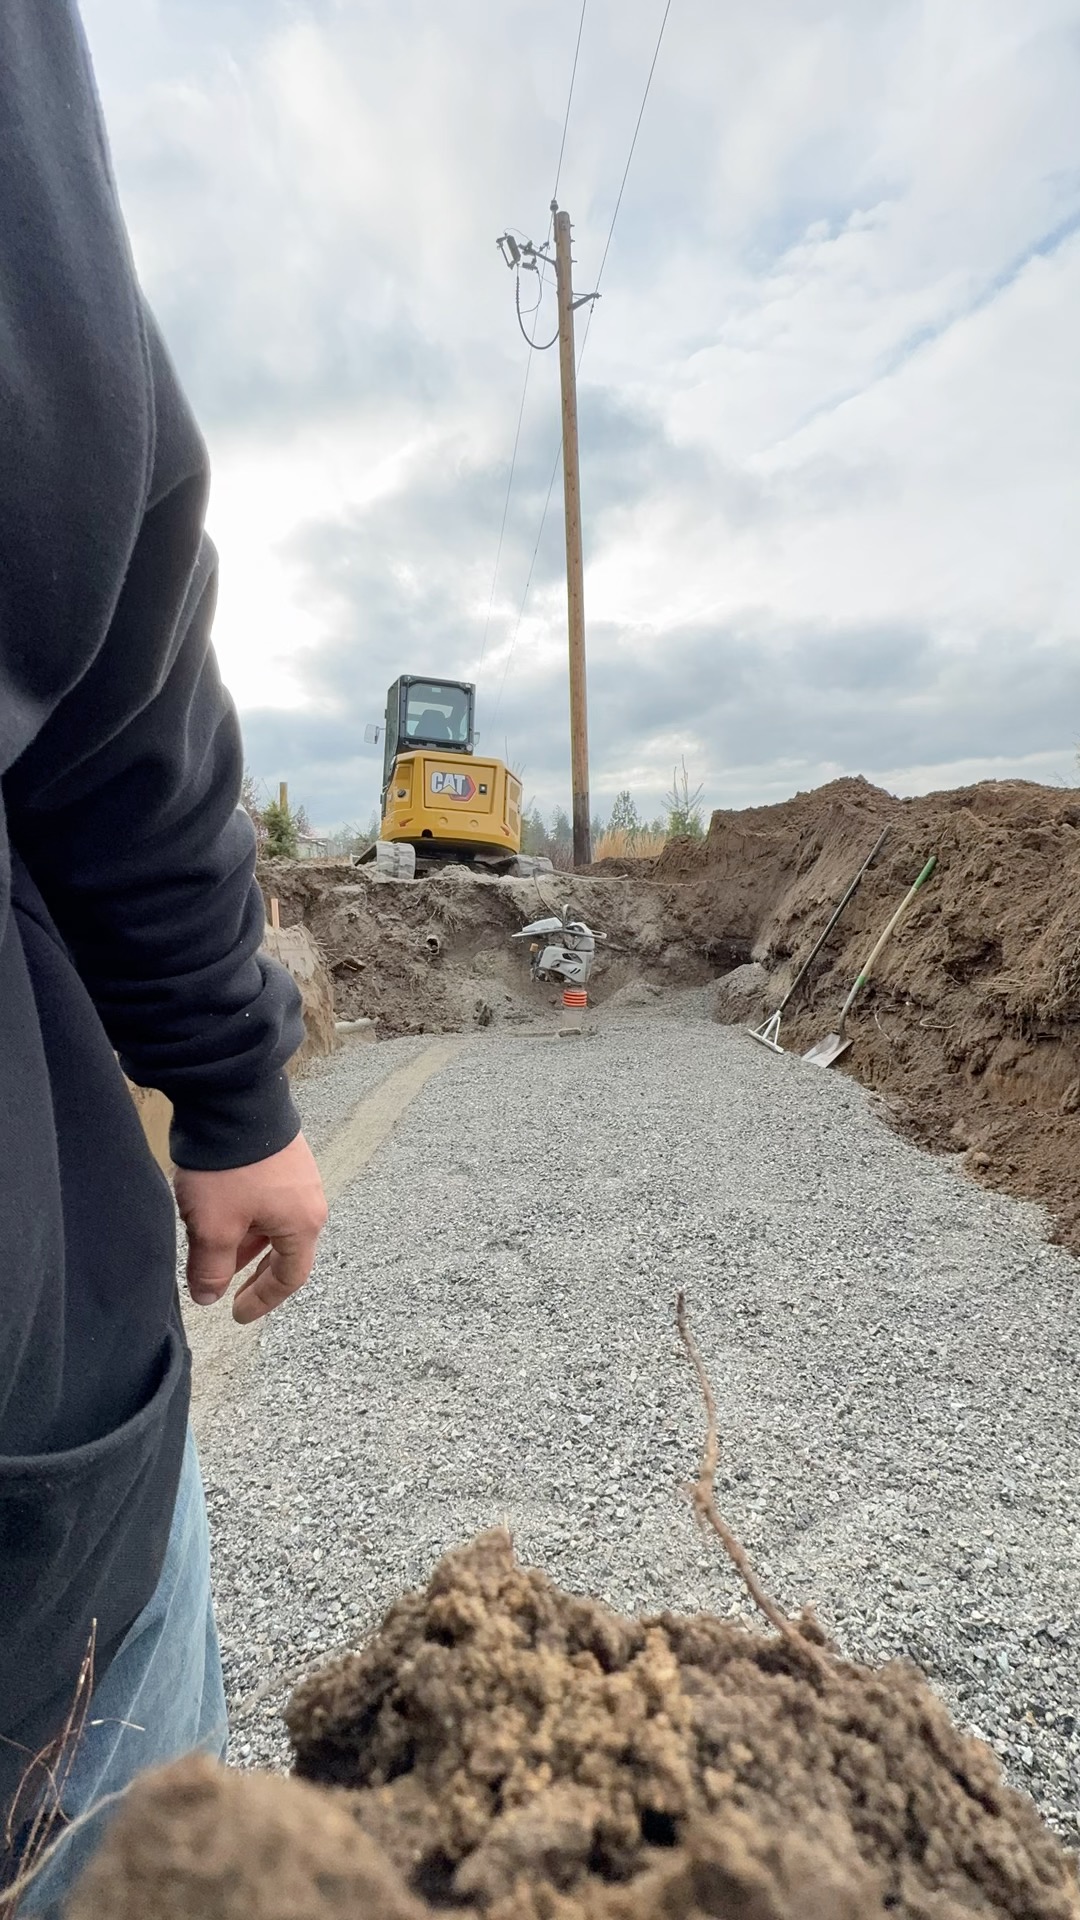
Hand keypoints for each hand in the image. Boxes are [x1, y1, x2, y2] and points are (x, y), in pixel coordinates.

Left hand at [174, 1133, 327, 1324]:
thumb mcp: (214, 1228)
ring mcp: (298, 1174)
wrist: (232, 1101)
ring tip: (214, 1250)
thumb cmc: (230, 1171)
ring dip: (245, 1243)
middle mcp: (309, 1200)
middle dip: (253, 1271)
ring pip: (272, 1223)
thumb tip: (209, 1296)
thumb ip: (212, 1268)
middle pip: (284, 1250)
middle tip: (226, 1287)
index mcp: (302, 1225)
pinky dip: (245, 1216)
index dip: (262, 1300)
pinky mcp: (281, 1154)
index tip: (236, 1314)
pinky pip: (268, 1198)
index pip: (290, 1277)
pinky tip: (218, 1212)